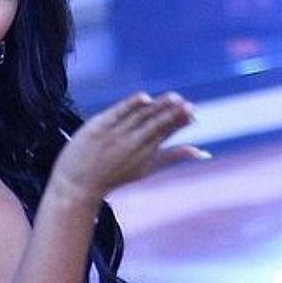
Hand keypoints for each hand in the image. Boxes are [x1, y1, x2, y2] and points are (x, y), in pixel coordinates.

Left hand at [50, 91, 209, 202]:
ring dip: (158, 107)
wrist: (77, 185)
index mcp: (145, 154)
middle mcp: (132, 144)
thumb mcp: (145, 169)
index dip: (179, 122)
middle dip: (172, 115)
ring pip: (139, 117)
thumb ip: (172, 157)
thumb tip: (203, 152)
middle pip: (155, 125)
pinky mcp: (97, 127)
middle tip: (187, 104)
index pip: (165, 134)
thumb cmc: (112, 176)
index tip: (192, 112)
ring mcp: (114, 135)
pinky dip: (131, 105)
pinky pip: (117, 113)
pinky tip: (145, 97)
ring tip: (173, 97)